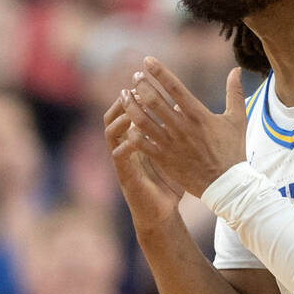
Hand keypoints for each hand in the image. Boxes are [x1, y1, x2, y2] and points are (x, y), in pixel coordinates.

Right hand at [104, 96, 185, 229]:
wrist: (162, 212)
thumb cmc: (169, 182)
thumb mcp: (172, 152)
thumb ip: (176, 130)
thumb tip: (183, 106)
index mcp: (136, 140)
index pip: (128, 112)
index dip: (132, 97)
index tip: (143, 82)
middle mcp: (126, 148)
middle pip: (113, 118)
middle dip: (121, 103)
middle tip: (131, 90)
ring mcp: (123, 162)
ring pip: (110, 135)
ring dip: (119, 121)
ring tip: (129, 111)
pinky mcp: (126, 176)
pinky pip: (119, 157)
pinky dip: (125, 146)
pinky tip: (134, 137)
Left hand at [117, 58, 246, 197]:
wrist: (226, 185)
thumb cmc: (233, 151)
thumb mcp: (237, 119)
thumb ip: (234, 93)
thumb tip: (236, 70)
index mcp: (199, 115)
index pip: (174, 87)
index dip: (159, 72)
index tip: (147, 60)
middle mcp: (182, 127)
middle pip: (154, 101)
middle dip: (141, 85)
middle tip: (135, 77)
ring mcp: (171, 144)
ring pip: (143, 120)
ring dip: (130, 105)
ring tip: (124, 95)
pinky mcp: (163, 159)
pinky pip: (141, 143)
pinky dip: (132, 131)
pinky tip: (127, 123)